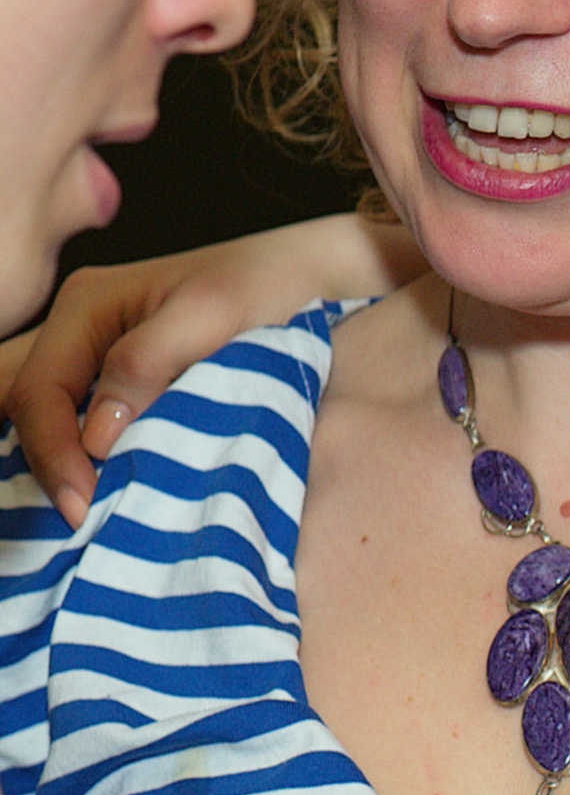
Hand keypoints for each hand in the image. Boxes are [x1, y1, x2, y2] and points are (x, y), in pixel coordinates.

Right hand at [5, 214, 419, 525]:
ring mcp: (95, 354)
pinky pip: (77, 420)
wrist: (315, 277)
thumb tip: (95, 434)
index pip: (37, 390)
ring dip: (52, 461)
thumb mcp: (215, 314)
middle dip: (36, 461)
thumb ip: (147, 362)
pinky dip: (79, 456)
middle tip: (75, 518)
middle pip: (19, 402)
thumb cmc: (273, 284)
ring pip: (43, 413)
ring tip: (82, 512)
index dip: (50, 453)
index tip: (82, 506)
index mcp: (88, 304)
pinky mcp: (122, 381)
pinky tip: (103, 491)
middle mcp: (78, 327)